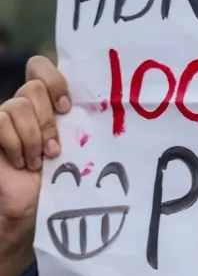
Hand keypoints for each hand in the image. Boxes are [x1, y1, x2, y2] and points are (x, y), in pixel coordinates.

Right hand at [0, 57, 68, 275]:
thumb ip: (81, 123)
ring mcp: (5, 120)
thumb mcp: (76, 147)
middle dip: (48, 120)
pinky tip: (22, 162)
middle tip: (54, 147)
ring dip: (34, 137)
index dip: (54, 79)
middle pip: (35, 88)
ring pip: (20, 105)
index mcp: (47, 105)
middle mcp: (24, 107)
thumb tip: (109, 105)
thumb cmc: (60, 180)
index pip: (41, 66)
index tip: (67, 107)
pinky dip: (15, 143)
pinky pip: (1, 121)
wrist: (31, 209)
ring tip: (39, 160)